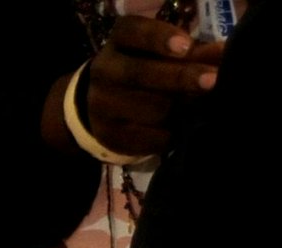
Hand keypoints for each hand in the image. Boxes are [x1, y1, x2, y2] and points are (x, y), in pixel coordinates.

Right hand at [82, 16, 223, 158]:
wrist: (105, 103)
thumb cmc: (146, 68)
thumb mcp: (164, 53)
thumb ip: (193, 52)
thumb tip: (223, 55)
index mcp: (120, 42)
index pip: (134, 33)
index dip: (159, 39)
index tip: (186, 47)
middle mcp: (104, 70)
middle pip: (140, 74)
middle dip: (179, 77)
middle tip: (211, 81)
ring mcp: (101, 104)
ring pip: (148, 109)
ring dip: (178, 110)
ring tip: (197, 109)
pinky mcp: (107, 134)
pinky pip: (146, 137)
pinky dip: (168, 135)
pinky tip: (179, 129)